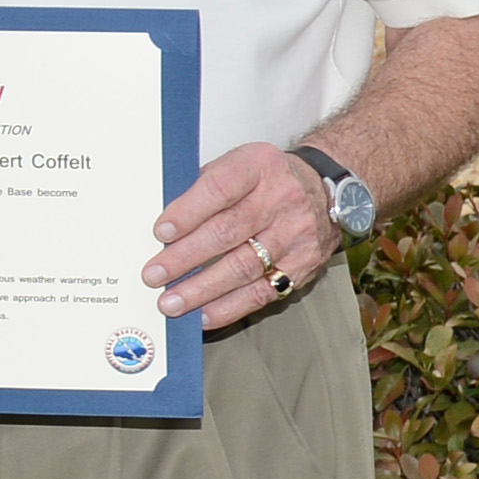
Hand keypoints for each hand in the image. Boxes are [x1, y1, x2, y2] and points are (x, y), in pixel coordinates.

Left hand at [150, 142, 331, 331]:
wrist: (323, 189)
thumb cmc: (267, 179)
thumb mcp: (237, 164)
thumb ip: (202, 188)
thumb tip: (164, 226)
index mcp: (258, 166)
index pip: (219, 189)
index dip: (187, 213)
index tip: (161, 233)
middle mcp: (281, 199)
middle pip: (227, 232)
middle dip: (185, 257)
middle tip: (155, 275)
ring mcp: (294, 235)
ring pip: (243, 267)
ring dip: (202, 289)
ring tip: (172, 302)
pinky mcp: (302, 266)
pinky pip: (262, 292)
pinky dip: (229, 307)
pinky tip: (204, 314)